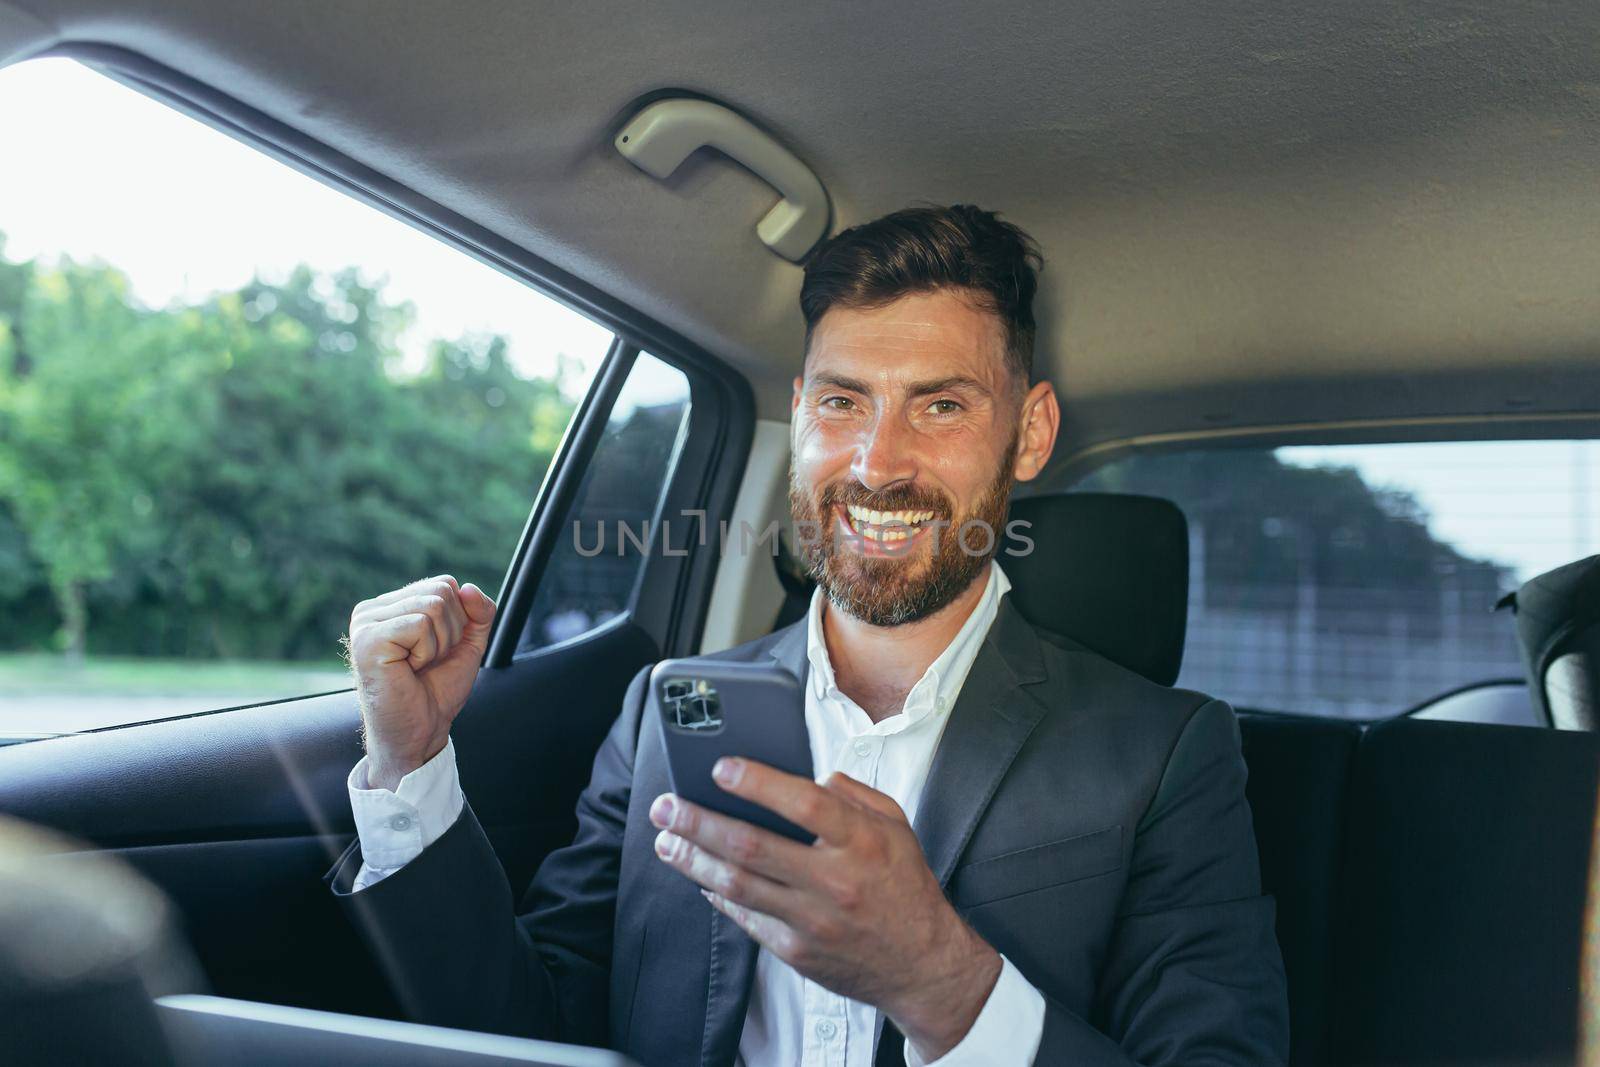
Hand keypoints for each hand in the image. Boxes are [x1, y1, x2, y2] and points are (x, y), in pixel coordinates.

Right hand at [343, 574, 496, 788]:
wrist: (421, 731)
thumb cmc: (437, 690)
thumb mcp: (468, 643)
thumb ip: (478, 612)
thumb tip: (469, 587)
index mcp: (390, 605)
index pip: (444, 584)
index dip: (458, 620)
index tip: (438, 651)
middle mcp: (372, 609)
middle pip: (442, 591)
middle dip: (451, 632)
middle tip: (428, 662)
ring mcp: (365, 623)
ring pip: (434, 606)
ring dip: (440, 645)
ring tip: (418, 666)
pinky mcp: (367, 639)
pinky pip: (420, 625)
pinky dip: (427, 653)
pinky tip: (408, 669)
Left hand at [649, 759, 1001, 1060]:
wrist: (922, 965)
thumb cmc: (906, 888)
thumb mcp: (897, 826)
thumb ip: (854, 795)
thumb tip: (811, 777)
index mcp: (861, 842)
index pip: (803, 804)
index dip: (757, 783)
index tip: (721, 768)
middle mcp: (833, 881)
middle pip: (752, 846)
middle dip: (699, 822)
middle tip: (667, 805)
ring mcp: (811, 921)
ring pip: (737, 885)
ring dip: (694, 859)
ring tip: (667, 838)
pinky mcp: (796, 952)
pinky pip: (746, 917)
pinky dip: (717, 895)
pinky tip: (700, 877)